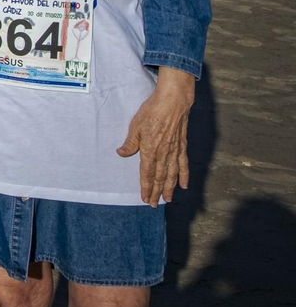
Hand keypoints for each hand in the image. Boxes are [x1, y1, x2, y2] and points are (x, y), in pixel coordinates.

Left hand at [116, 67, 194, 205]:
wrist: (173, 101)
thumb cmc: (152, 111)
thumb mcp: (135, 126)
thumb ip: (130, 143)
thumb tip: (121, 154)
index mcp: (150, 150)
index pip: (147, 173)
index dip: (146, 187)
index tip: (145, 198)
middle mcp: (164, 153)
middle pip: (160, 177)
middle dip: (157, 192)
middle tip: (154, 204)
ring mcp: (174, 151)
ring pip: (172, 174)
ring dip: (169, 188)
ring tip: (168, 200)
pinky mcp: (182, 146)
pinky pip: (183, 164)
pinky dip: (184, 175)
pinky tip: (184, 185)